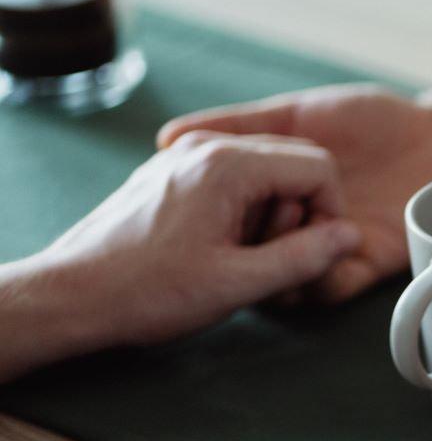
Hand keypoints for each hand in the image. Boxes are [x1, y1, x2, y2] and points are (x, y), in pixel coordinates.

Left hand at [35, 131, 360, 346]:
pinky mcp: (175, 171)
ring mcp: (188, 154)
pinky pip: (234, 180)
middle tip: (266, 256)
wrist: (74, 294)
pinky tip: (218, 246)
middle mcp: (208, 146)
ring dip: (269, 215)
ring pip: (265, 173)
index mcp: (229, 164)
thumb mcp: (237, 284)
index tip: (310, 251)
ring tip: (236, 256)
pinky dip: (243, 212)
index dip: (329, 213)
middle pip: (293, 165)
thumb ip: (304, 259)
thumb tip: (348, 238)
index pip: (318, 167)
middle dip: (297, 213)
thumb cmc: (148, 291)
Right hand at [157, 85, 431, 302]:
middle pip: (250, 265)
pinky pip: (334, 288)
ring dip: (279, 266)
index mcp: (274, 200)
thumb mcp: (295, 114)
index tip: (189, 217)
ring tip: (282, 235)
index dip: (206, 228)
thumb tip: (169, 136)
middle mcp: (296, 231)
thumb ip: (241, 125)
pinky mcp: (367, 267)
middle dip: (238, 253)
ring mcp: (330, 252)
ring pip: (288, 284)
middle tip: (236, 231)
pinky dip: (320, 278)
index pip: (226, 228)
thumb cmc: (372, 121)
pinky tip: (320, 253)